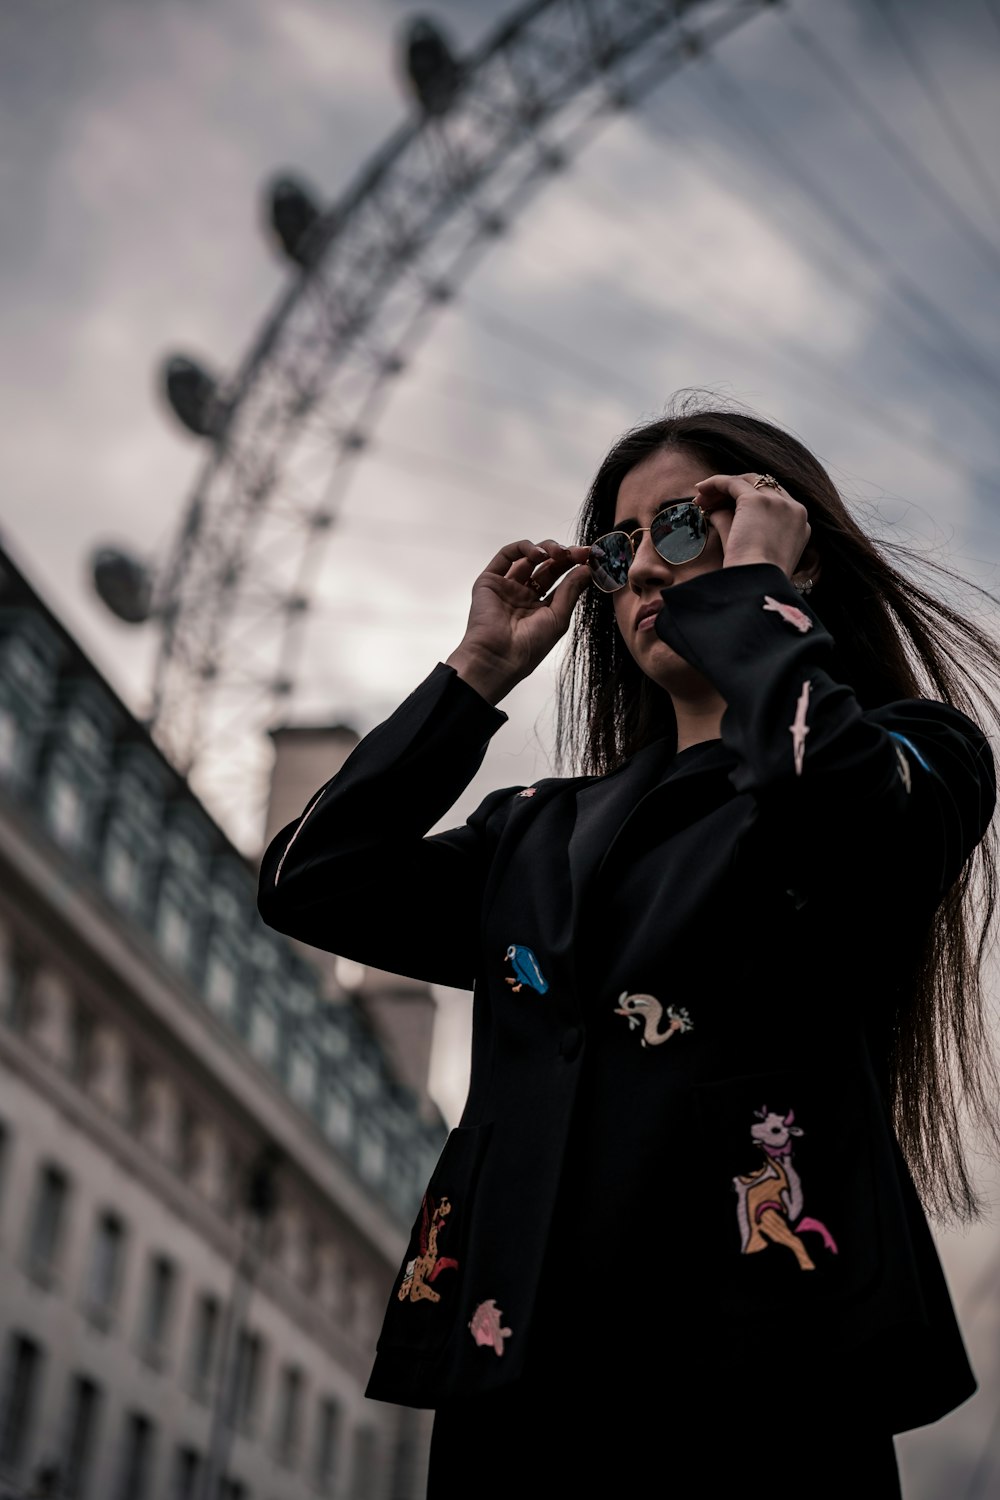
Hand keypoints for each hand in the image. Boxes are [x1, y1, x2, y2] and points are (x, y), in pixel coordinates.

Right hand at [446, 538, 590, 703]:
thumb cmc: (529, 647)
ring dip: (546, 549)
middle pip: (545, 566)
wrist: (499, 657)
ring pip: (527, 557)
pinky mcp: (489, 581)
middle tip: (578, 552)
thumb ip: (571, 590)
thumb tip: (587, 568)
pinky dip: (523, 548)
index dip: (574, 566)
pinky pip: (505, 556)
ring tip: (559, 553)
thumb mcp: (559, 617)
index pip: (559, 579)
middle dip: (564, 555)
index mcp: (540, 607)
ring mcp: (506, 587)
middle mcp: (523, 595)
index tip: (590, 557)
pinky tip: (539, 553)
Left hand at [693, 474, 810, 576]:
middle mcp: (794, 510)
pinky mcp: (757, 500)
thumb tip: (715, 511)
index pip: (774, 501)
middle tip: (709, 502)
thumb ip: (733, 525)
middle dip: (734, 492)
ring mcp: (778, 503)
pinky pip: (732, 483)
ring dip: (723, 487)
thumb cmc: (752, 577)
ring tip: (701, 499)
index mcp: (800, 526)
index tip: (725, 508)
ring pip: (748, 482)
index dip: (748, 501)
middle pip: (762, 487)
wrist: (756, 585)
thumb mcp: (746, 549)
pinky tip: (700, 490)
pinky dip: (715, 483)